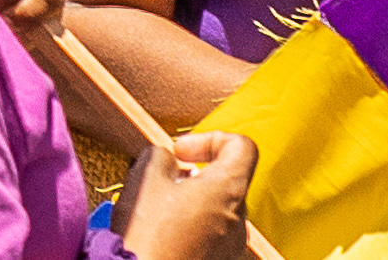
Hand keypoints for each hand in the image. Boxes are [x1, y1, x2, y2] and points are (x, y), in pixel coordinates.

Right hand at [119, 128, 256, 259]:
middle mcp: (239, 220)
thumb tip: (168, 161)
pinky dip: (191, 228)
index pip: (242, 147)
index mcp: (228, 191)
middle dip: (193, 175)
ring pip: (216, 210)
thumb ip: (161, 155)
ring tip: (157, 212)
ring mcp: (232, 247)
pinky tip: (163, 236)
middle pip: (226, 181)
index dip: (210, 139)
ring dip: (190, 203)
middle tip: (162, 181)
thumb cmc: (147, 235)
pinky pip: (212, 236)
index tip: (181, 153)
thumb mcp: (145, 177)